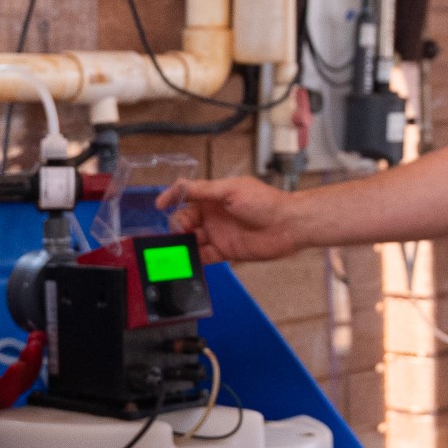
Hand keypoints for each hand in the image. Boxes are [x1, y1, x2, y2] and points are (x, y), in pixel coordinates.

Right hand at [170, 175, 303, 260]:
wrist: (288, 225)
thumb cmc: (266, 202)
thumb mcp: (231, 190)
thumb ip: (203, 190)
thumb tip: (178, 187)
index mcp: (215, 195)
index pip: (186, 194)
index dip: (171, 198)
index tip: (159, 205)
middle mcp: (214, 214)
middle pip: (185, 219)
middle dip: (177, 225)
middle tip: (179, 231)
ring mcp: (219, 233)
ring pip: (192, 239)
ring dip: (182, 243)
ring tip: (177, 249)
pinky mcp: (226, 251)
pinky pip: (204, 256)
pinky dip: (194, 259)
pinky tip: (187, 261)